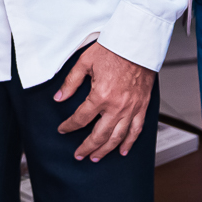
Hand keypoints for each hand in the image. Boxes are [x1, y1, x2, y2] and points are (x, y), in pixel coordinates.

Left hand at [54, 42, 155, 161]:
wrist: (138, 44)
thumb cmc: (113, 49)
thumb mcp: (85, 62)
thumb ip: (71, 82)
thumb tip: (59, 97)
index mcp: (101, 95)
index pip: (81, 118)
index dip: (69, 126)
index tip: (63, 129)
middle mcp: (117, 106)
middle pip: (99, 135)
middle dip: (86, 147)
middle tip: (79, 155)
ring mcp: (131, 108)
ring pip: (117, 137)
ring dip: (105, 150)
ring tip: (96, 157)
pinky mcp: (142, 107)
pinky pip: (136, 130)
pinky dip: (129, 143)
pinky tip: (123, 151)